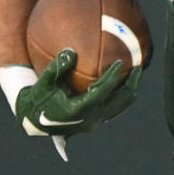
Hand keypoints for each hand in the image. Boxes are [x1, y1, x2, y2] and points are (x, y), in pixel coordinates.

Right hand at [14, 51, 141, 139]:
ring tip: (136, 75)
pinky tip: (125, 83)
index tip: (121, 62)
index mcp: (78, 109)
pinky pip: (115, 108)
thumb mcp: (43, 82)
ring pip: (120, 107)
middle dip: (131, 85)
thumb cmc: (38, 98)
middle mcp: (90, 118)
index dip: (112, 77)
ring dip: (129, 91)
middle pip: (119, 102)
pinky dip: (122, 96)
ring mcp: (95, 122)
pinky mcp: (95, 122)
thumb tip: (70, 51)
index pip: (101, 92)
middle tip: (139, 68)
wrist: (34, 120)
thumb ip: (56, 68)